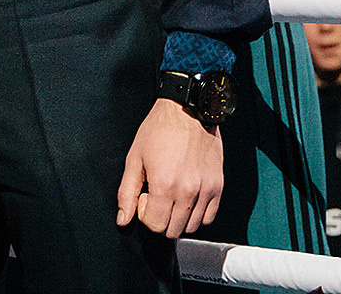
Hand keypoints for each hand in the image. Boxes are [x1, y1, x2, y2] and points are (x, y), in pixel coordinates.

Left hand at [115, 99, 222, 238]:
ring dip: (179, 217)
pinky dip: (198, 214)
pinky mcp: (218, 185)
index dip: (145, 214)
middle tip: (158, 196)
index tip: (145, 196)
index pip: (155, 226)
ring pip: (192, 226)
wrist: (187, 110)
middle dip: (161, 219)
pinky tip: (188, 198)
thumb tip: (123, 219)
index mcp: (164, 185)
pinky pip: (209, 217)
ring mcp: (205, 190)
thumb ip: (126, 193)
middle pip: (173, 230)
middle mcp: (187, 191)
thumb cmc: (159, 129)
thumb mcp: (134, 158)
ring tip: (173, 195)